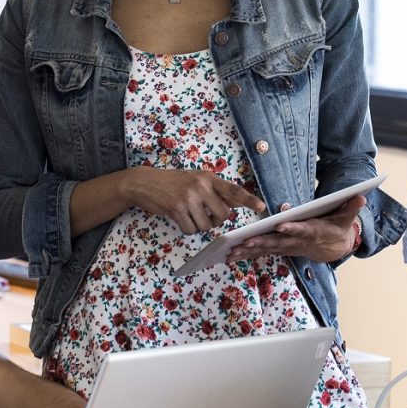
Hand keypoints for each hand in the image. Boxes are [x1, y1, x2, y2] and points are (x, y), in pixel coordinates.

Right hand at [125, 166, 266, 234]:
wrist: (145, 183)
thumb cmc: (173, 183)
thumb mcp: (195, 180)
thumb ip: (214, 191)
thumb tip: (235, 204)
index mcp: (208, 177)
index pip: (232, 189)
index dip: (248, 199)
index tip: (261, 206)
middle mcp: (200, 186)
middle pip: (222, 214)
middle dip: (216, 220)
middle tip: (206, 214)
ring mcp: (188, 198)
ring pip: (206, 225)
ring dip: (199, 225)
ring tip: (189, 214)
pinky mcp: (176, 209)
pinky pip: (191, 230)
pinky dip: (187, 229)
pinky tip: (179, 218)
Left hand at [225, 195, 364, 264]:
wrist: (335, 247)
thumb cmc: (339, 228)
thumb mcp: (347, 217)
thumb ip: (351, 207)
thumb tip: (362, 196)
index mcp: (314, 231)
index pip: (302, 229)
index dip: (292, 228)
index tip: (281, 226)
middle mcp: (298, 241)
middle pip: (279, 242)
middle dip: (262, 243)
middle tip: (245, 242)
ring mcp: (289, 247)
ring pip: (267, 249)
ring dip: (249, 252)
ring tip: (231, 253)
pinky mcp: (282, 249)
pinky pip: (263, 252)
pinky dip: (248, 254)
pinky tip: (231, 256)